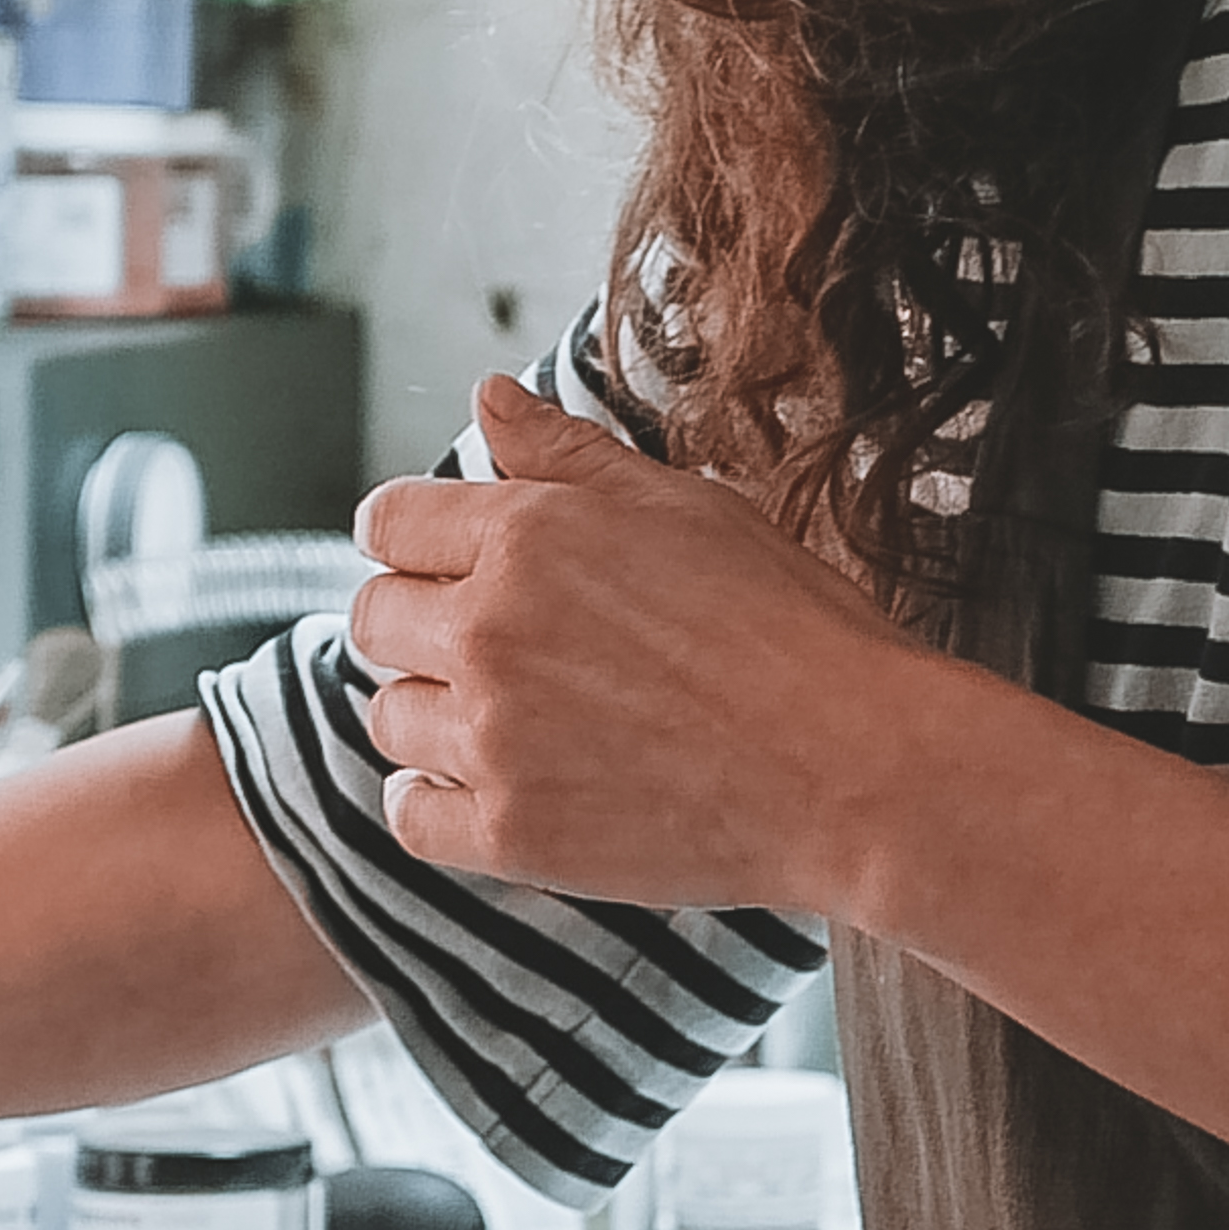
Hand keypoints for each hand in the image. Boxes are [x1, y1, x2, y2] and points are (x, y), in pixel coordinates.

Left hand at [345, 373, 937, 913]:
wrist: (854, 767)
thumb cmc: (790, 628)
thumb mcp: (683, 507)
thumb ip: (567, 455)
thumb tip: (486, 396)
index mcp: (525, 535)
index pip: (389, 521)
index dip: (419, 537)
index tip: (453, 563)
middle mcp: (489, 630)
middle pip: (374, 618)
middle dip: (421, 621)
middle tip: (501, 645)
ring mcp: (493, 738)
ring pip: (388, 716)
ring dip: (435, 712)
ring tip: (521, 716)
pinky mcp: (510, 833)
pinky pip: (411, 813)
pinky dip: (442, 800)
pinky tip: (507, 782)